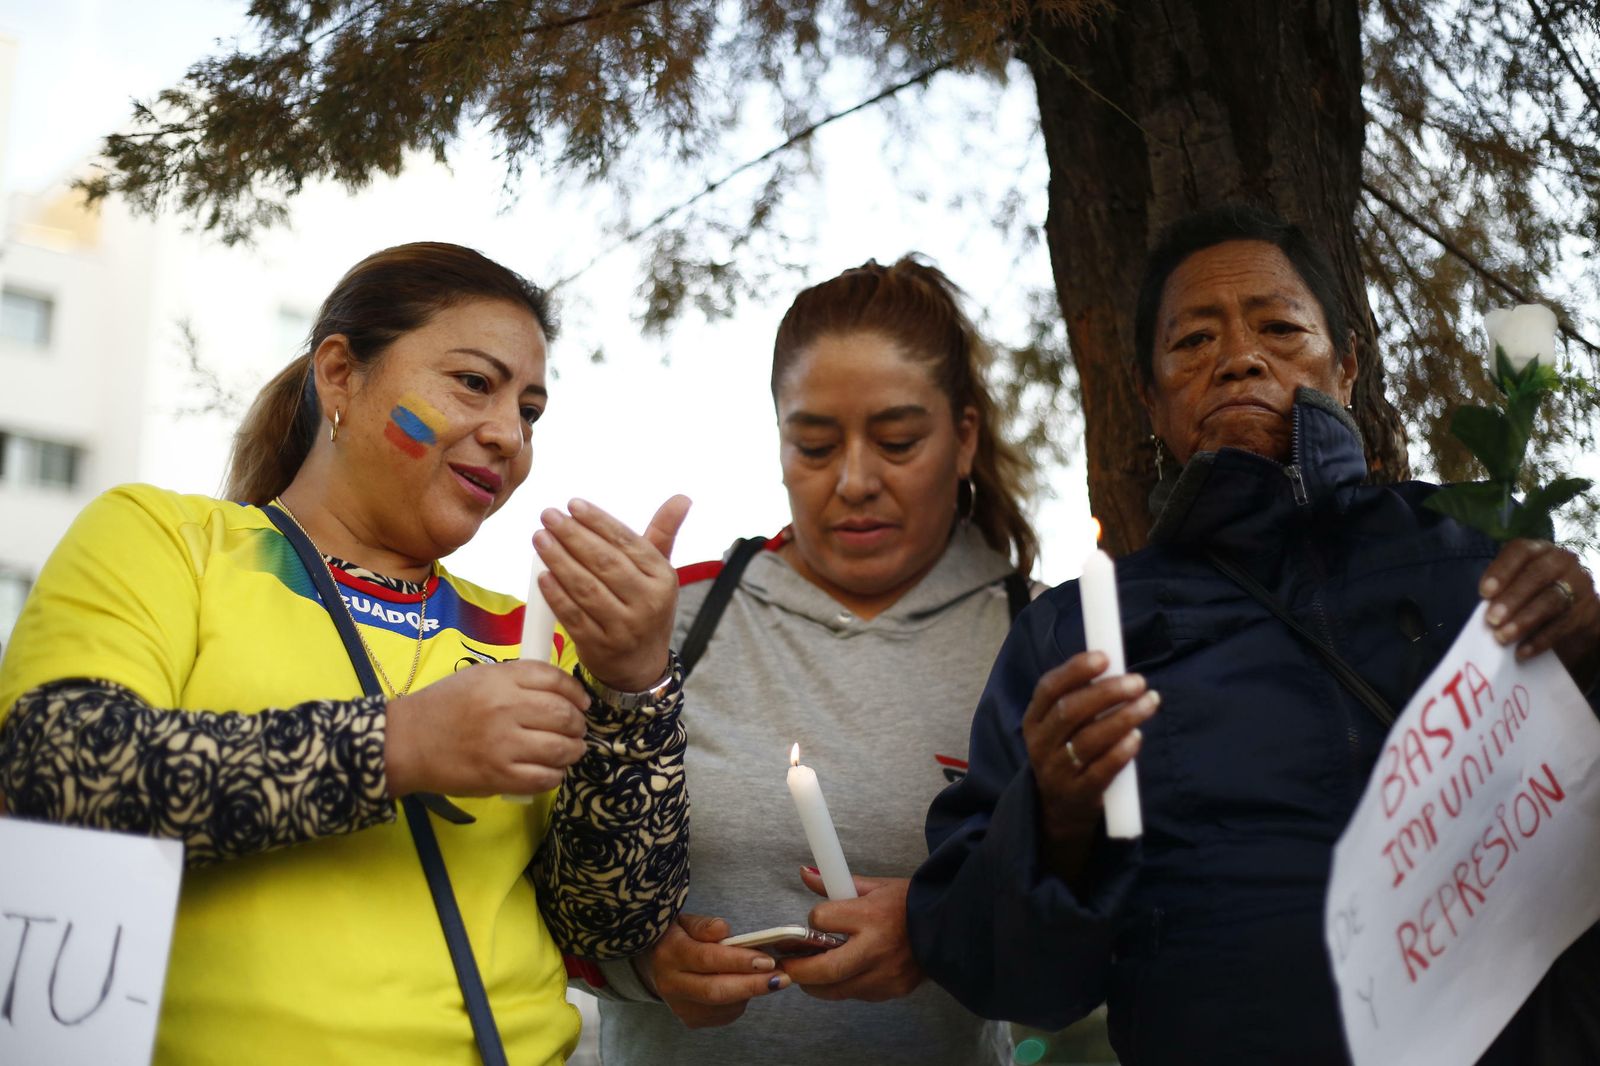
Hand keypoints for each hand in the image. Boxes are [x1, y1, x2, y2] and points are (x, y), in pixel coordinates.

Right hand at [384, 659, 589, 796]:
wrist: (406, 742)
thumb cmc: (443, 707)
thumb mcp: (479, 677)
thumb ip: (517, 679)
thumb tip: (559, 691)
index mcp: (501, 679)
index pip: (555, 679)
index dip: (576, 693)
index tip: (582, 703)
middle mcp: (506, 708)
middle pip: (564, 714)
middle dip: (578, 724)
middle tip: (577, 730)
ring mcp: (503, 744)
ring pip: (561, 748)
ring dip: (573, 751)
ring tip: (571, 751)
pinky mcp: (499, 776)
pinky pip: (544, 778)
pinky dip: (555, 775)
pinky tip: (551, 771)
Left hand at [535, 495, 691, 691]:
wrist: (642, 665)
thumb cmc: (647, 606)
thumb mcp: (660, 571)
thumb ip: (664, 532)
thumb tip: (682, 498)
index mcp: (663, 577)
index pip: (627, 542)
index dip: (599, 521)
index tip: (573, 504)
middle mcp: (648, 602)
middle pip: (605, 563)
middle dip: (573, 536)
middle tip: (549, 516)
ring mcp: (624, 627)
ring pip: (586, 588)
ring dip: (559, 560)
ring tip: (540, 538)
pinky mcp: (600, 646)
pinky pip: (573, 616)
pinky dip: (556, 595)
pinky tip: (542, 575)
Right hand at [640, 913, 788, 1027]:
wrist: (655, 964)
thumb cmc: (678, 937)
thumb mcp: (686, 921)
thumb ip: (704, 925)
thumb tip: (723, 930)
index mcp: (670, 953)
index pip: (707, 959)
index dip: (739, 961)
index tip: (768, 960)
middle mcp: (671, 984)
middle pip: (716, 991)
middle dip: (753, 985)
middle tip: (782, 978)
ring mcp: (680, 1006)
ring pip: (723, 1006)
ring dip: (750, 992)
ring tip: (769, 977)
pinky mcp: (690, 1019)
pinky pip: (723, 1014)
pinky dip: (741, 1001)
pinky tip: (747, 986)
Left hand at [778, 871, 920, 1001]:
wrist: (952, 927)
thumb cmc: (910, 904)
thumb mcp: (875, 886)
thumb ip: (836, 884)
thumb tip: (805, 874)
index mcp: (870, 915)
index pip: (821, 920)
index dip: (813, 921)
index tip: (814, 921)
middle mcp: (875, 948)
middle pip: (822, 970)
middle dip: (797, 970)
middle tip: (784, 965)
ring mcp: (884, 974)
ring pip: (835, 989)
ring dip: (816, 983)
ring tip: (807, 972)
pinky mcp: (891, 990)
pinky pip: (856, 994)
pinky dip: (844, 986)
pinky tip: (843, 974)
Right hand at [1024, 651, 1158, 882]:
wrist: (1059, 809)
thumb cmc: (1068, 753)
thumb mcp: (1061, 727)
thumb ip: (1080, 698)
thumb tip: (1114, 664)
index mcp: (1034, 719)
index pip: (1049, 688)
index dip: (1075, 670)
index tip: (1104, 657)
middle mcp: (1041, 743)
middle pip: (1070, 711)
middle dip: (1106, 692)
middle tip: (1138, 681)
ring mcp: (1056, 770)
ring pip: (1088, 740)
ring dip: (1123, 718)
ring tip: (1150, 702)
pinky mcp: (1078, 794)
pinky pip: (1100, 771)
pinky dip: (1120, 752)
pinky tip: (1138, 737)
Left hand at [1480, 539, 1599, 689]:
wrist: (1572, 615)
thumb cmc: (1533, 595)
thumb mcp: (1518, 584)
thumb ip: (1503, 590)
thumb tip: (1484, 608)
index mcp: (1539, 550)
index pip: (1521, 550)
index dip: (1502, 570)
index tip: (1484, 593)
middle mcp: (1563, 561)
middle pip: (1538, 575)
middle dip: (1512, 598)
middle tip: (1492, 619)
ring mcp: (1580, 584)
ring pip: (1552, 600)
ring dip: (1525, 620)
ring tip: (1502, 636)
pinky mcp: (1590, 610)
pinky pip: (1564, 625)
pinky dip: (1541, 639)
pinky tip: (1522, 651)